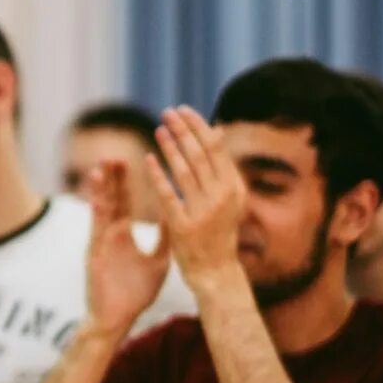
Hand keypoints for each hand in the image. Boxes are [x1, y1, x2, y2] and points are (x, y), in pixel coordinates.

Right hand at [84, 161, 170, 334]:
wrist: (117, 318)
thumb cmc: (135, 293)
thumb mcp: (157, 260)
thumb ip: (164, 238)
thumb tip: (175, 217)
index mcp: (122, 234)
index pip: (125, 201)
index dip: (128, 181)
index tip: (132, 158)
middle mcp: (109, 233)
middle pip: (112, 198)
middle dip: (114, 176)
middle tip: (116, 152)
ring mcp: (100, 240)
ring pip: (101, 206)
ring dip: (103, 184)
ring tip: (105, 162)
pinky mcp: (95, 250)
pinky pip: (97, 222)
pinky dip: (96, 202)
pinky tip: (96, 186)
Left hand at [148, 107, 246, 289]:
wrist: (216, 272)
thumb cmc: (219, 231)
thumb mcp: (230, 199)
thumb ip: (221, 168)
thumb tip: (217, 129)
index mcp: (235, 187)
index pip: (216, 148)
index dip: (198, 126)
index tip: (183, 110)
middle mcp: (222, 197)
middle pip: (200, 154)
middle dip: (183, 129)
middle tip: (167, 112)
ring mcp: (203, 212)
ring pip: (184, 171)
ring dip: (170, 146)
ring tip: (158, 129)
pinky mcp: (183, 226)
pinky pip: (167, 195)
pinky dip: (157, 175)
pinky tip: (148, 158)